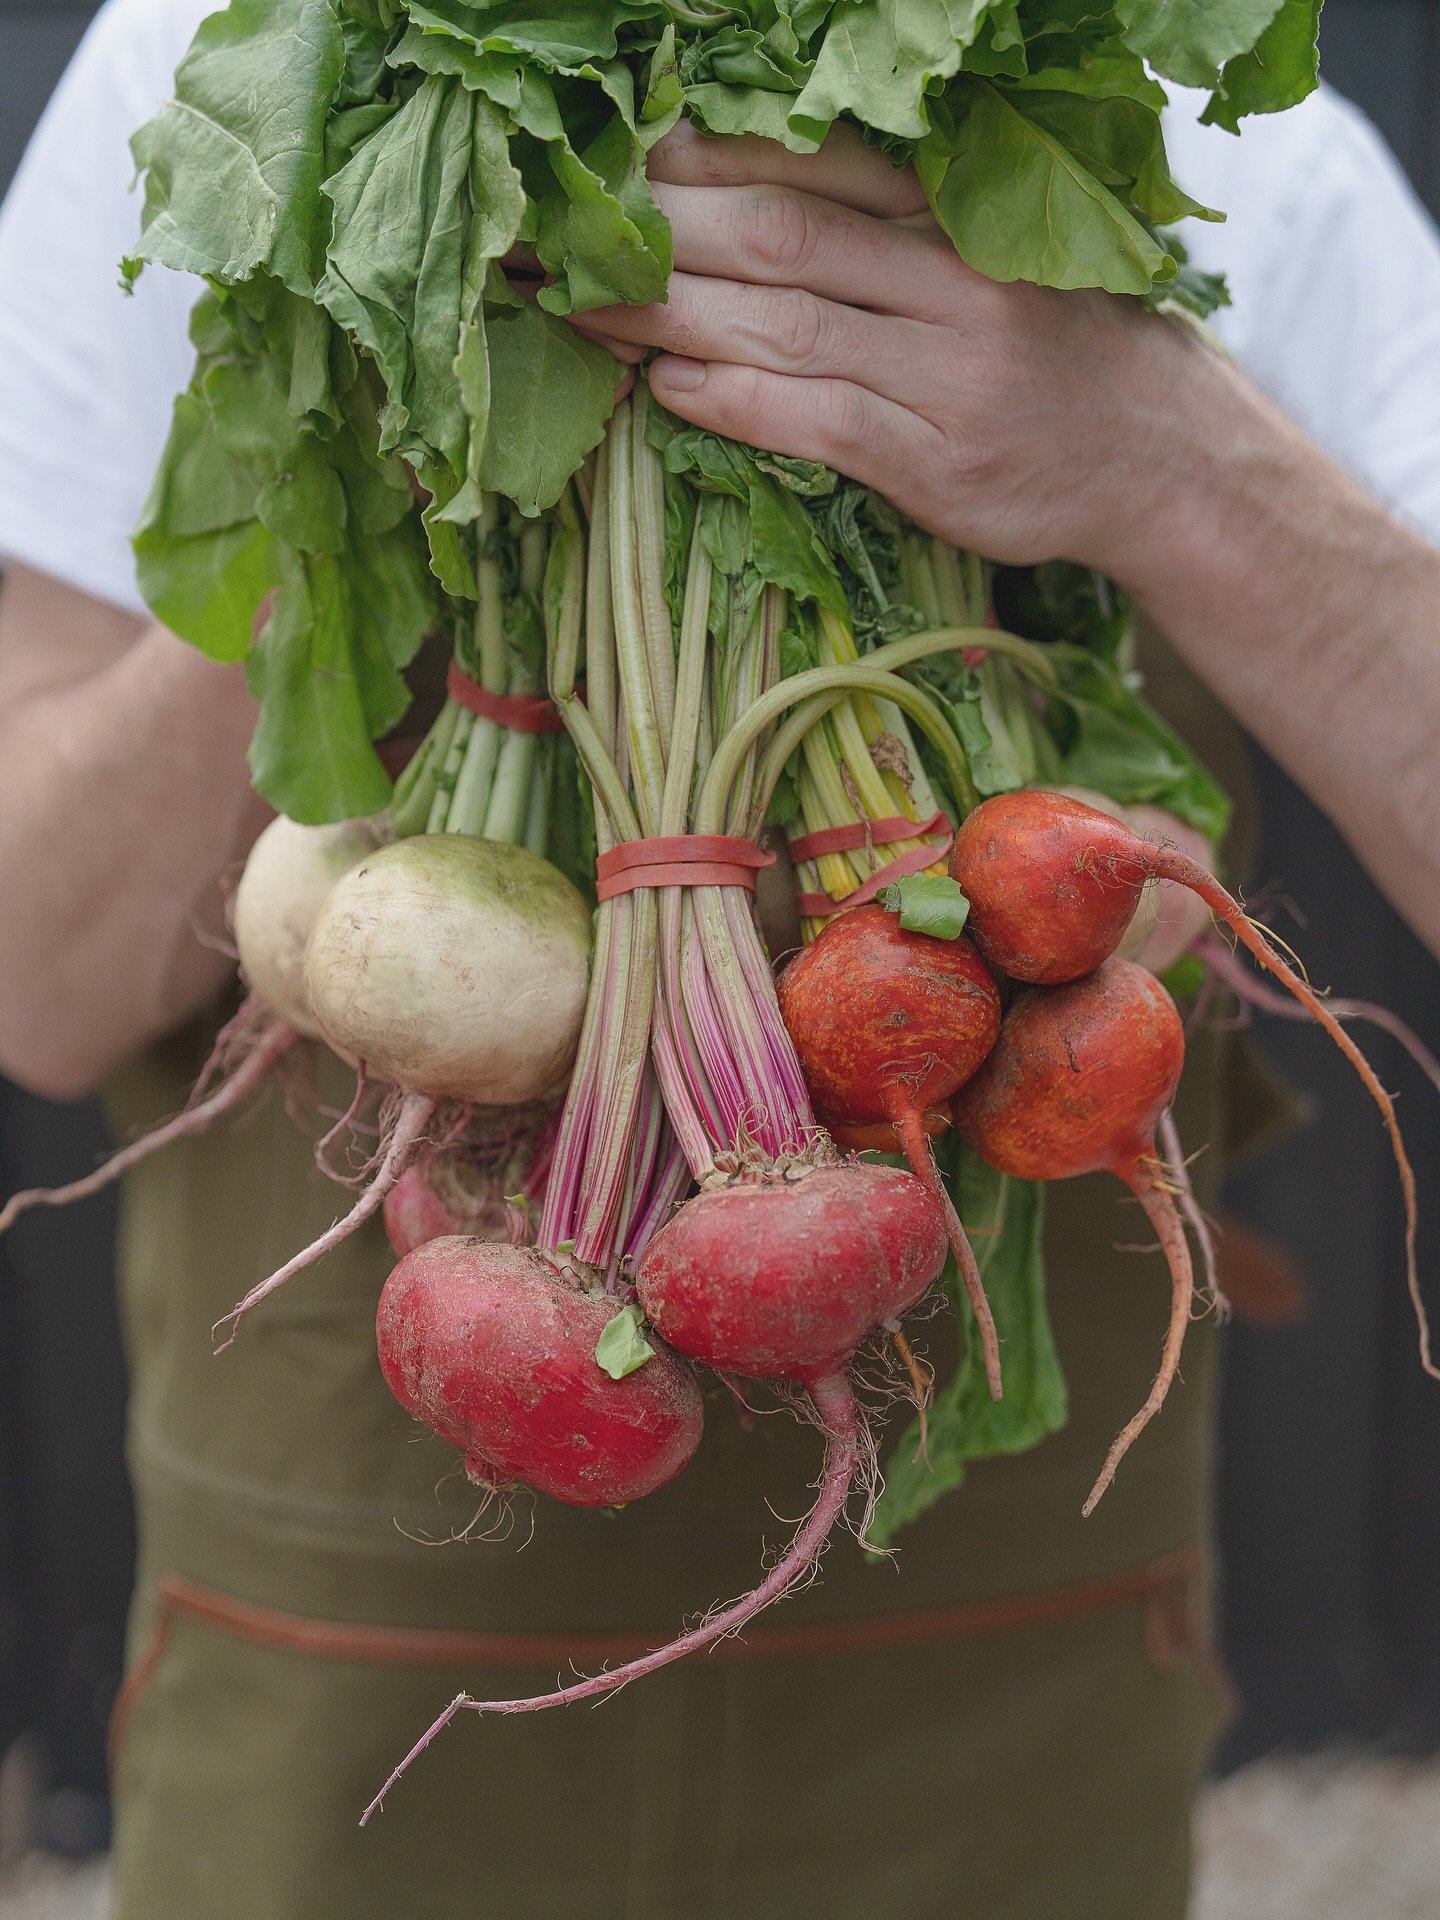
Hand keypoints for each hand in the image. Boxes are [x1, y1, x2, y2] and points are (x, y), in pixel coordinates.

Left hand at [570, 120, 1220, 582]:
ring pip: (783, 324)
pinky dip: (730, 403)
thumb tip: (743, 205)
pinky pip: (814, 421)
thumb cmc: (1056, 354)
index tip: (615, 152)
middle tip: (562, 231)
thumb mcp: (993, 260)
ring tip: (580, 307)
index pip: (812, 160)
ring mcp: (945, 372)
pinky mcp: (935, 462)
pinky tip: (660, 388)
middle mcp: (949, 278)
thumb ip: (890, 231)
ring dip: (667, 316)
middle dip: (658, 229)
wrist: (1163, 461)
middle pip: (778, 232)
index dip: (704, 154)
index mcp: (956, 213)